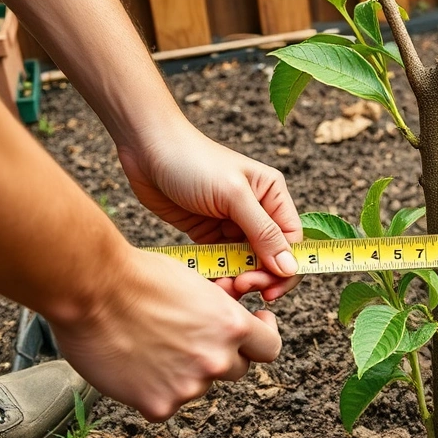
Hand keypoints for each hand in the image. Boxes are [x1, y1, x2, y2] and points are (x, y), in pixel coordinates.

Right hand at [48, 248, 281, 420]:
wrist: (91, 289)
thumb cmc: (137, 276)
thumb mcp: (196, 285)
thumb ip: (218, 311)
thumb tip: (229, 323)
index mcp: (232, 326)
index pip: (269, 348)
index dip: (262, 339)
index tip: (254, 330)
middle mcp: (217, 360)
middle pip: (236, 370)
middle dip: (219, 356)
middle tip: (188, 340)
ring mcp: (189, 386)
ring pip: (198, 386)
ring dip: (183, 373)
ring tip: (148, 346)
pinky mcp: (158, 405)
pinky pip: (165, 403)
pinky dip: (151, 390)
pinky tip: (133, 365)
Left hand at [117, 124, 301, 300]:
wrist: (146, 149)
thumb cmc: (193, 162)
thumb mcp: (233, 196)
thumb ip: (263, 232)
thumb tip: (290, 267)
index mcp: (272, 196)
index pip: (292, 241)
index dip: (285, 268)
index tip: (269, 289)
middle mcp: (258, 212)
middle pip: (271, 257)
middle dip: (260, 276)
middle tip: (241, 287)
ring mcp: (232, 224)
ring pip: (246, 264)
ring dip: (238, 280)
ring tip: (223, 287)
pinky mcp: (208, 234)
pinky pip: (221, 263)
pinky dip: (219, 275)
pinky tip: (211, 282)